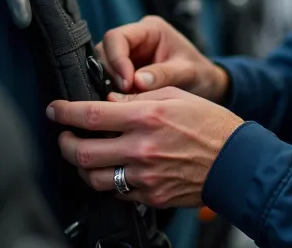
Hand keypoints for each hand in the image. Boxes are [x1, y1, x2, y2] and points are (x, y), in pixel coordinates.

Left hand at [47, 88, 244, 207]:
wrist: (236, 162)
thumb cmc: (211, 125)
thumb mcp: (176, 96)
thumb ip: (139, 99)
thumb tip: (109, 102)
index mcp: (147, 118)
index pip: (90, 115)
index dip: (64, 112)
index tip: (54, 110)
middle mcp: (141, 149)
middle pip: (82, 152)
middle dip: (65, 144)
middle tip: (65, 136)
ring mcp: (145, 176)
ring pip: (94, 178)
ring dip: (83, 166)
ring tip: (86, 154)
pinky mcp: (151, 195)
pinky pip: (117, 192)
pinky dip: (109, 181)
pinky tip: (115, 169)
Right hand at [96, 15, 229, 101]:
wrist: (206, 85)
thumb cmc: (200, 74)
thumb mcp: (187, 73)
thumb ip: (163, 75)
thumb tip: (136, 82)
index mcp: (150, 29)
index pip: (117, 37)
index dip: (116, 59)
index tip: (127, 84)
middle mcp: (135, 39)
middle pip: (105, 51)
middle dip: (111, 74)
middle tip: (123, 96)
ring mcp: (129, 55)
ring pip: (103, 66)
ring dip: (110, 85)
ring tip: (124, 102)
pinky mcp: (126, 72)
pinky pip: (110, 80)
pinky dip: (113, 92)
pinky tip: (122, 104)